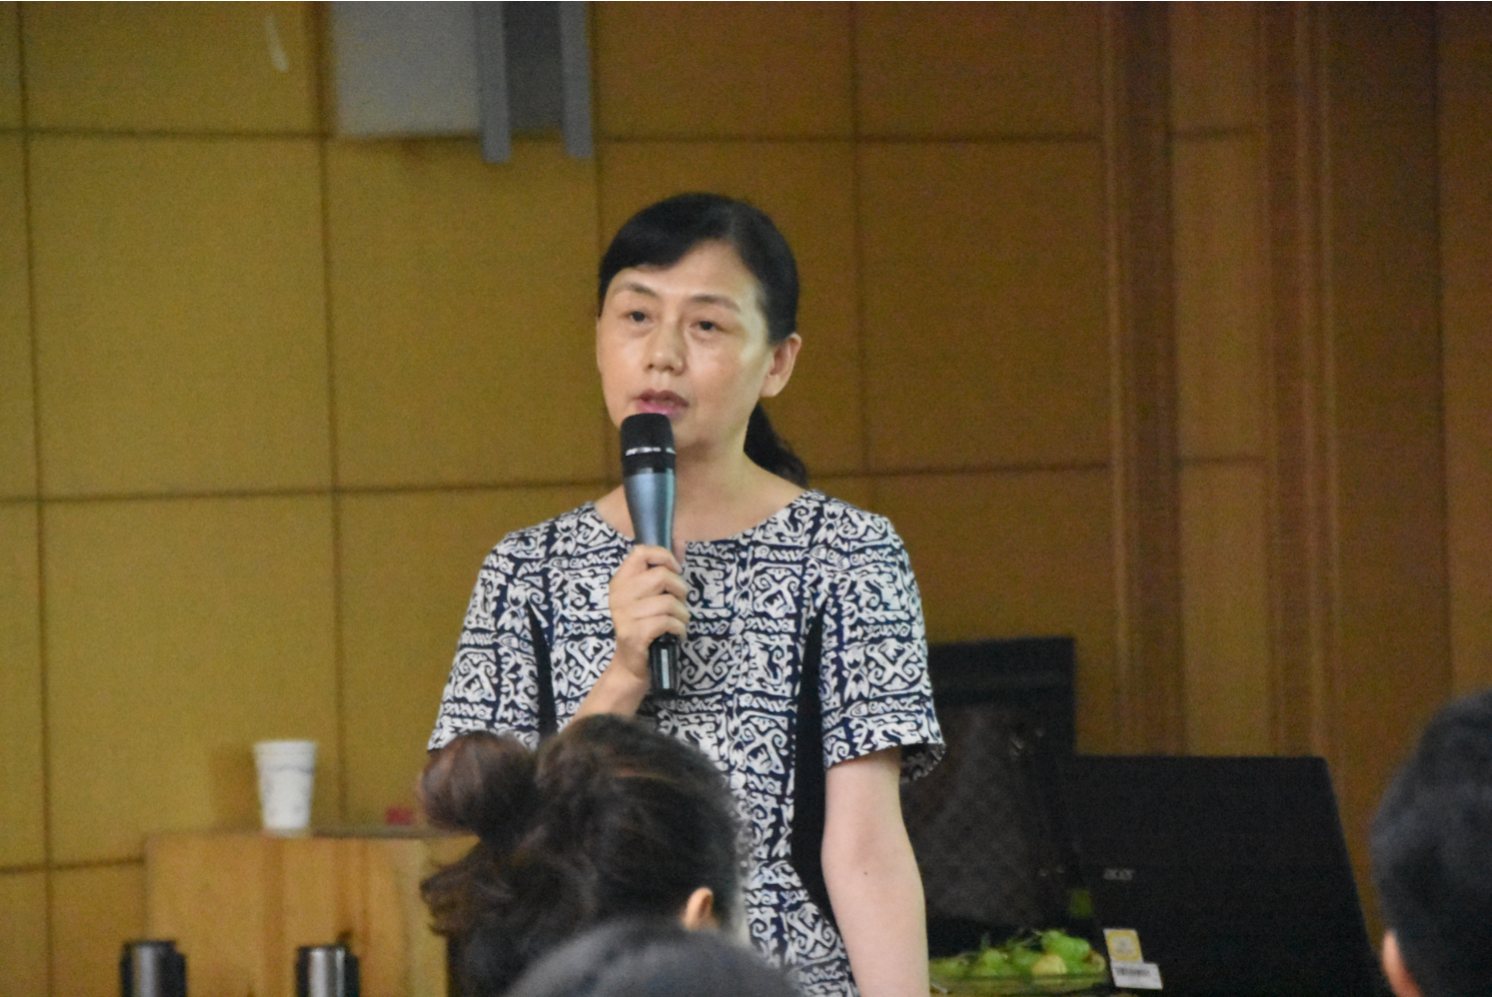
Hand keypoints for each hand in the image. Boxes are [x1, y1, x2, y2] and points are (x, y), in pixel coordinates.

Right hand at [607, 543, 688, 684]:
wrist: (631, 666)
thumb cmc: (645, 626)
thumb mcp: (651, 595)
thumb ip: (664, 568)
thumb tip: (679, 540)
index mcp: (620, 581)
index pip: (641, 552)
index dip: (664, 557)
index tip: (675, 570)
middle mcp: (619, 595)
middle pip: (661, 576)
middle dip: (680, 589)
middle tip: (679, 603)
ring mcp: (624, 615)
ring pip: (668, 602)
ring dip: (682, 614)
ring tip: (678, 622)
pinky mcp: (634, 634)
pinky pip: (667, 622)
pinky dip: (679, 628)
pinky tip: (676, 634)